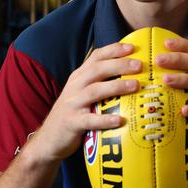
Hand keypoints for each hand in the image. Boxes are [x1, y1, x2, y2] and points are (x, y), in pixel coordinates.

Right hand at [25, 43, 140, 162]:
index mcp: (79, 76)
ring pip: (94, 91)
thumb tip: (132, 74)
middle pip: (97, 70)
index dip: (113, 50)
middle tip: (139, 65)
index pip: (96, 57)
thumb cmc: (75, 113)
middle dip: (119, 65)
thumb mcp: (83, 92)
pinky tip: (119, 120)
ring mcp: (72, 104)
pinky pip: (89, 120)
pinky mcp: (72, 123)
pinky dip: (104, 120)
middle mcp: (75, 86)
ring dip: (116, 86)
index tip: (131, 48)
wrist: (49, 139)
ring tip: (135, 85)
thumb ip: (101, 82)